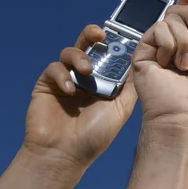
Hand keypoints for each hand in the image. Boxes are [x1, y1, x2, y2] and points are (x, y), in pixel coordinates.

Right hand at [25, 24, 136, 168]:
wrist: (65, 155)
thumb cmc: (95, 136)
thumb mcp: (121, 109)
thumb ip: (129, 87)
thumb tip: (141, 64)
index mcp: (103, 82)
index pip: (108, 55)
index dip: (113, 44)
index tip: (119, 36)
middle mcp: (85, 78)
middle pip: (87, 46)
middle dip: (92, 35)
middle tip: (99, 33)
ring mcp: (65, 80)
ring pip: (69, 53)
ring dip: (79, 56)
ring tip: (87, 71)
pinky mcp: (46, 85)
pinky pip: (54, 69)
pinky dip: (62, 75)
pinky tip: (70, 90)